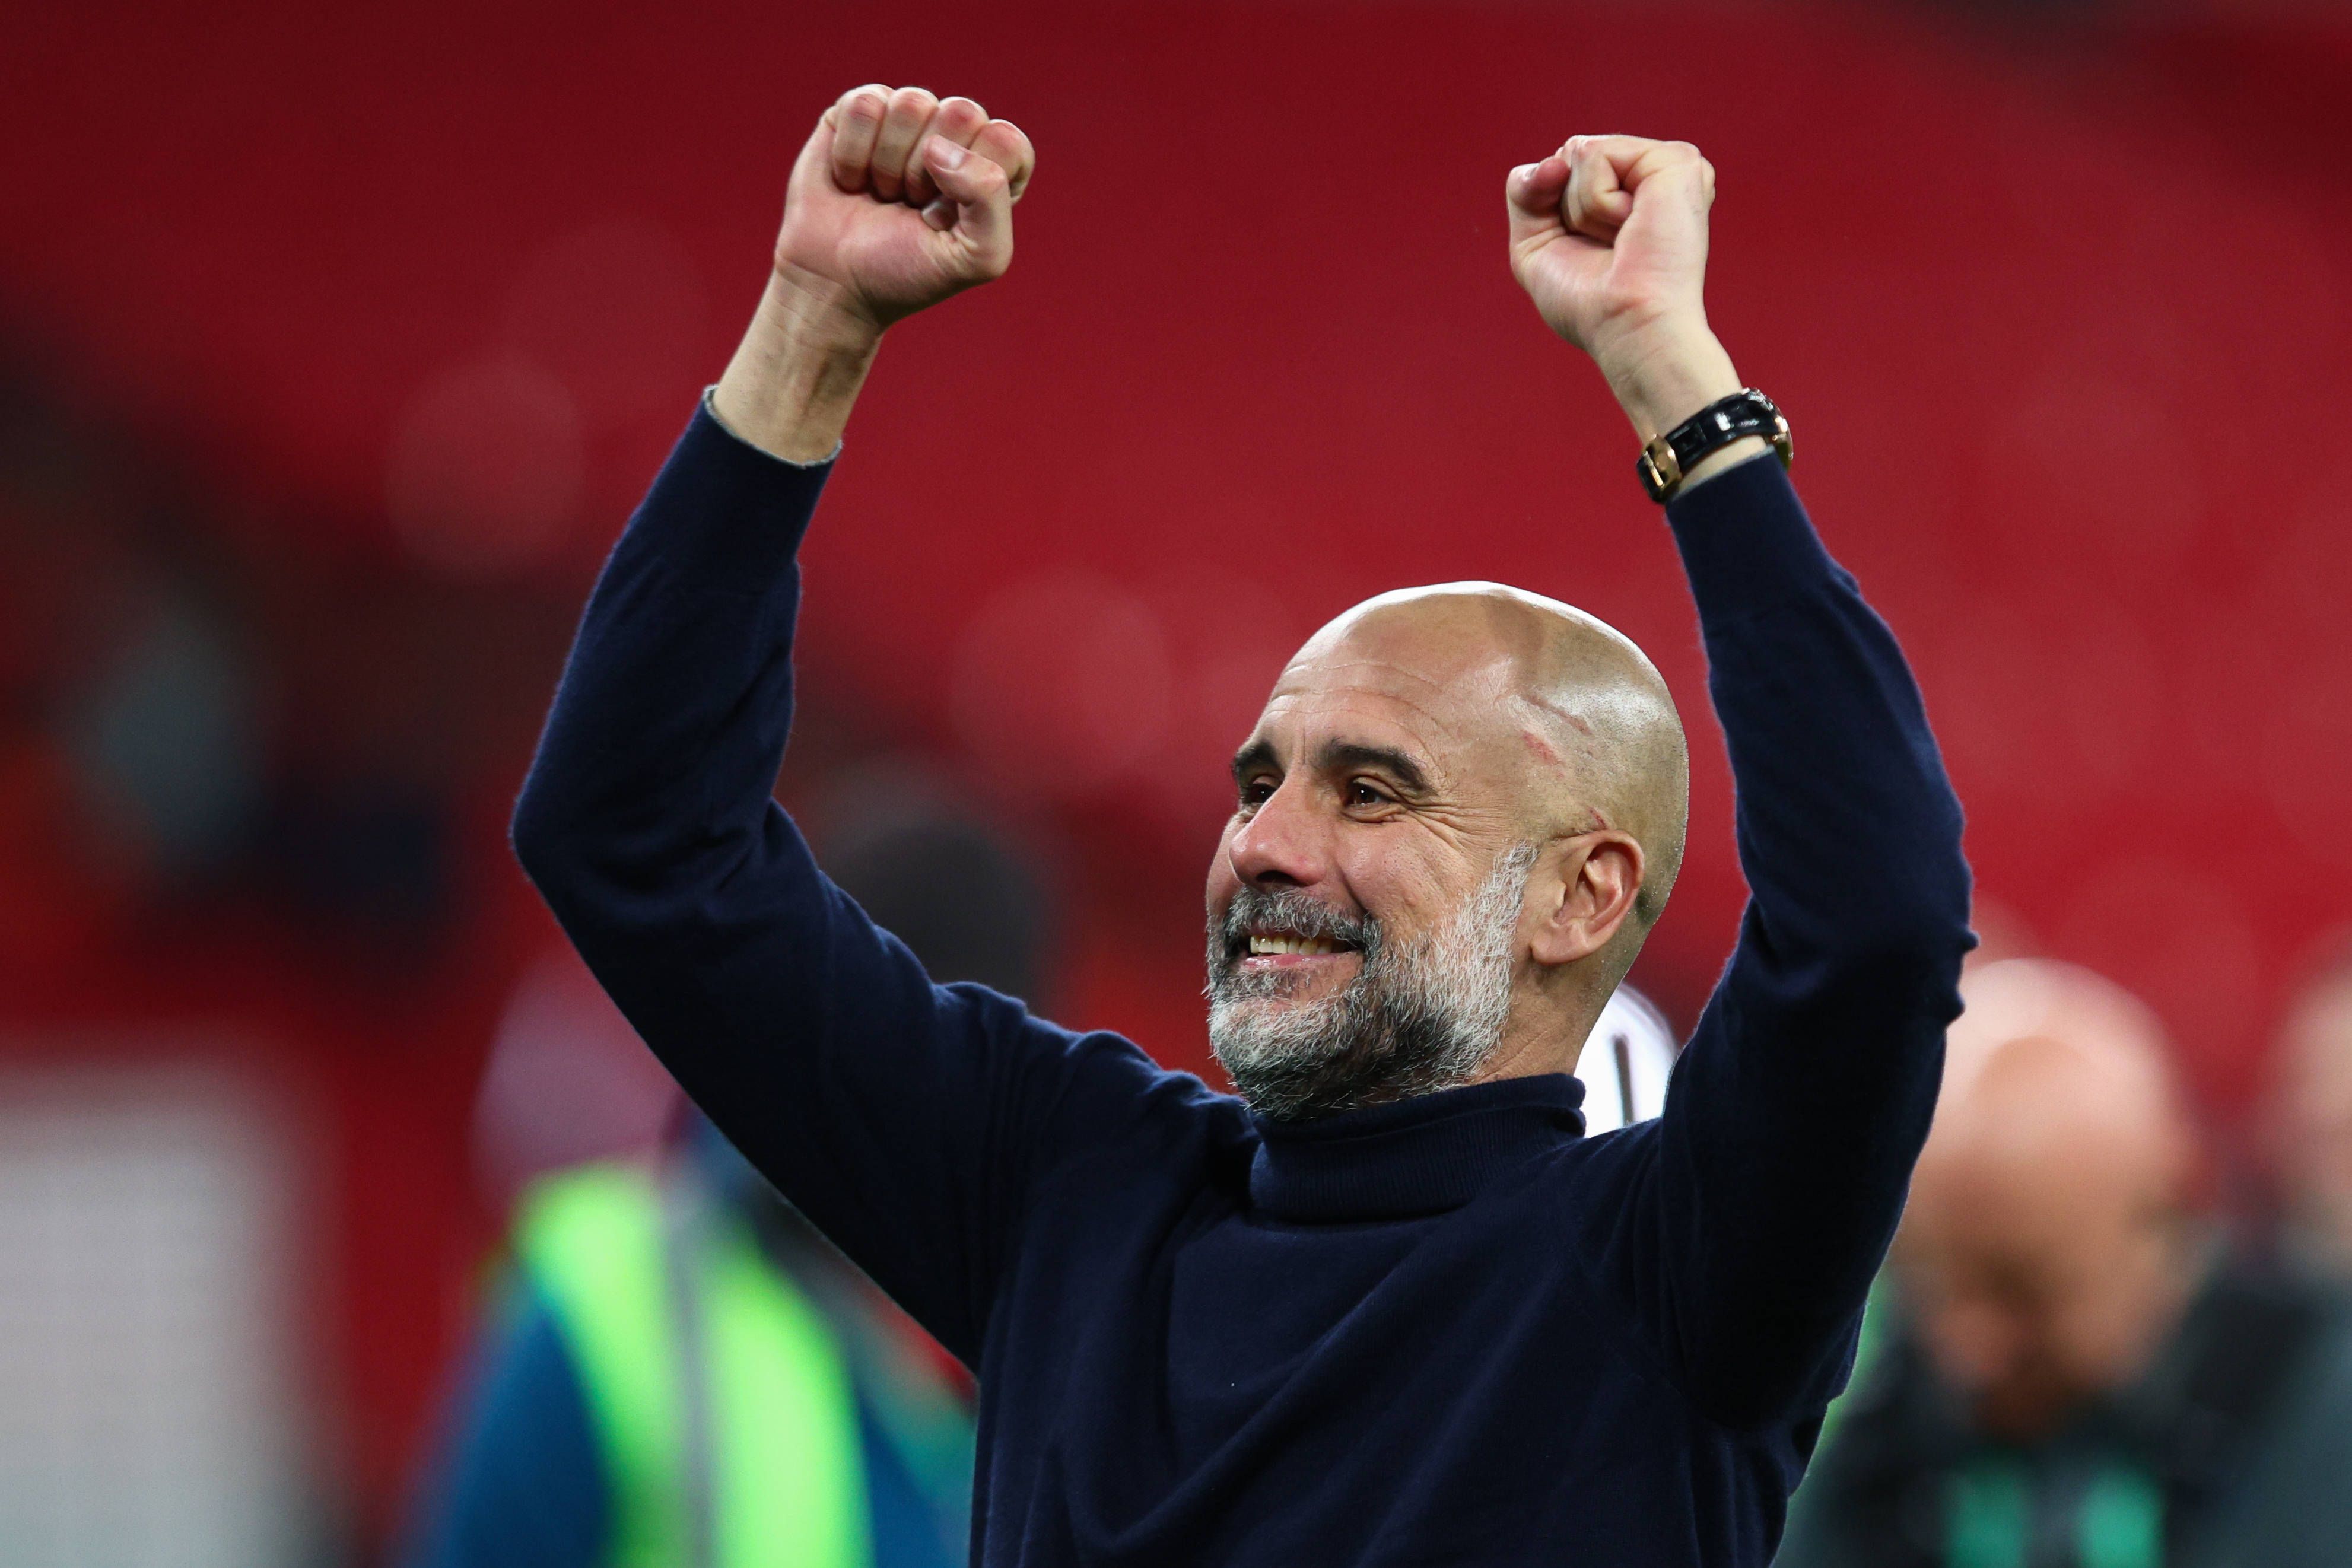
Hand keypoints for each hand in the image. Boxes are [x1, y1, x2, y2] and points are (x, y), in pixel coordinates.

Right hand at [773, 85, 1036, 337]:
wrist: (834, 283)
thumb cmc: (908, 273)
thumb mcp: (976, 259)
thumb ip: (991, 201)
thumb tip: (939, 147)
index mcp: (995, 170)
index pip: (1007, 141)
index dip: (974, 181)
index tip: (947, 218)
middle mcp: (955, 137)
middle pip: (961, 111)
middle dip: (928, 171)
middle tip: (912, 205)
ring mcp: (908, 120)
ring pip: (911, 103)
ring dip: (888, 163)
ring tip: (882, 194)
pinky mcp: (861, 111)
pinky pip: (865, 105)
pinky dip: (852, 153)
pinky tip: (851, 179)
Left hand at [1506, 135, 1744, 445]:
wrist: (1625, 327)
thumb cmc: (1587, 304)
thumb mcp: (1535, 245)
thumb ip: (1525, 192)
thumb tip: (1556, 159)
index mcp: (1629, 192)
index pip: (1560, 168)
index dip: (1552, 212)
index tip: (1588, 253)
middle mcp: (1652, 174)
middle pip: (1566, 156)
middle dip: (1565, 209)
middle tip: (1609, 249)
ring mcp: (1669, 164)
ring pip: (1578, 152)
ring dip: (1582, 209)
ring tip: (1623, 241)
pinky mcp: (1678, 160)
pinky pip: (1594, 154)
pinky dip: (1597, 200)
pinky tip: (1633, 228)